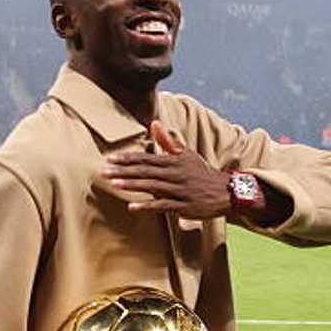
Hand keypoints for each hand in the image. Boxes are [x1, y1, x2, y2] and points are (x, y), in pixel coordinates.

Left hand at [104, 121, 230, 218]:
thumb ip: (168, 141)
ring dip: (133, 185)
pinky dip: (148, 206)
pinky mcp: (184, 206)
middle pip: (146, 171)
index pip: (147, 159)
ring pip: (152, 186)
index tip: (110, 159)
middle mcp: (175, 174)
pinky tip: (132, 207)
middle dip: (124, 171)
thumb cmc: (201, 173)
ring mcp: (180, 191)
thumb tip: (154, 123)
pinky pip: (163, 206)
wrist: (226, 191)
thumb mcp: (187, 155)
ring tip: (114, 184)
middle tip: (104, 171)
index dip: (128, 159)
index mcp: (174, 162)